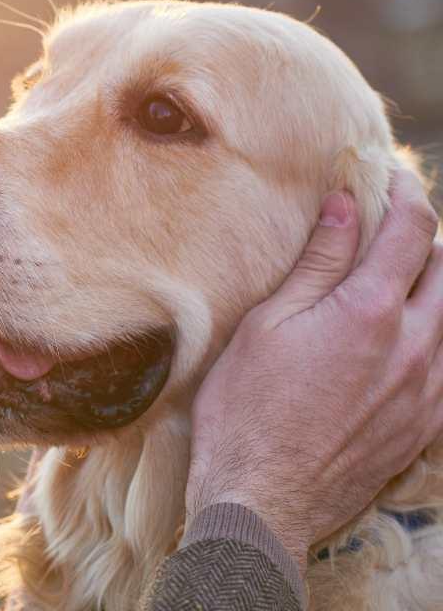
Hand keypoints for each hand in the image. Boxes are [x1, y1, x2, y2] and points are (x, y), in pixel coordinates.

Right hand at [185, 168, 442, 576]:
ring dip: (433, 285)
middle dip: (425, 236)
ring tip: (397, 278)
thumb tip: (345, 207)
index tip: (390, 174)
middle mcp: (414, 345)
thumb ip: (317, 264)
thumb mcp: (268, 325)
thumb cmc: (247, 409)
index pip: (412, 230)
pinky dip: (434, 334)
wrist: (264, 497)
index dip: (405, 191)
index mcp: (369, 312)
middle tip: (392, 223)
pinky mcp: (427, 423)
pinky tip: (404, 336)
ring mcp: (428, 388)